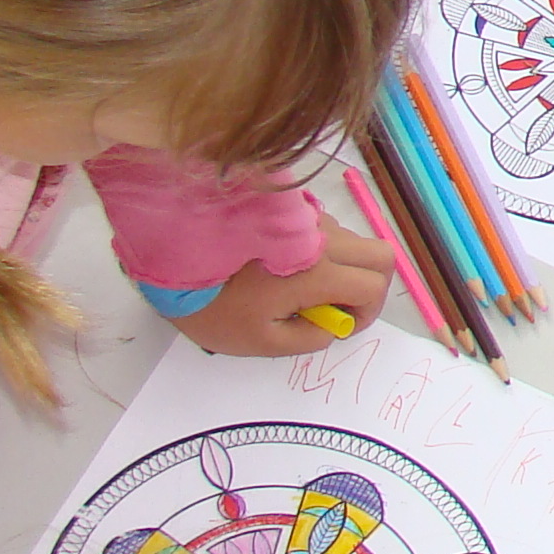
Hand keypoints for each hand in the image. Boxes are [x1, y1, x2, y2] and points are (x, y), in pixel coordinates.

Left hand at [172, 216, 396, 358]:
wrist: (172, 265)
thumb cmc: (215, 307)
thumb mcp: (263, 342)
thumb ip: (310, 338)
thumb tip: (333, 324)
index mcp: (316, 272)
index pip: (373, 286)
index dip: (366, 313)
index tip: (339, 324)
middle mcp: (320, 238)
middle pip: (381, 255)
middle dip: (371, 285)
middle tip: (340, 305)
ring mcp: (306, 220)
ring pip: (354, 240)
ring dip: (344, 266)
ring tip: (302, 287)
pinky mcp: (289, 211)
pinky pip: (326, 229)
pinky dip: (322, 251)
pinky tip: (286, 267)